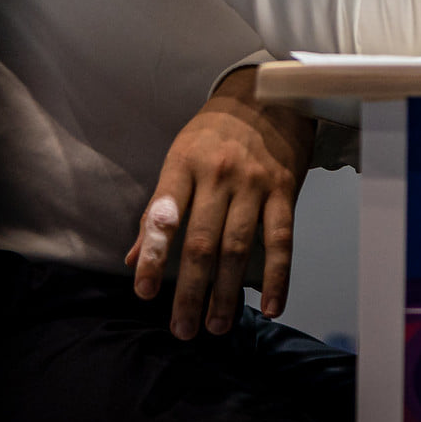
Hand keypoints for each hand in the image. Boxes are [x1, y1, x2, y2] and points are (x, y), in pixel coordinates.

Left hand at [126, 65, 314, 338]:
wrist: (270, 92)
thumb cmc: (216, 129)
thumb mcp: (179, 155)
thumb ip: (160, 207)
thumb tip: (135, 257)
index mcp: (185, 165)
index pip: (164, 218)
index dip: (153, 257)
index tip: (144, 293)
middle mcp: (219, 176)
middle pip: (202, 243)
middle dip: (191, 291)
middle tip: (183, 329)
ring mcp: (255, 184)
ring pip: (238, 248)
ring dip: (227, 293)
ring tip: (217, 326)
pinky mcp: (285, 190)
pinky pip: (282, 238)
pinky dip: (277, 275)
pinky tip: (269, 305)